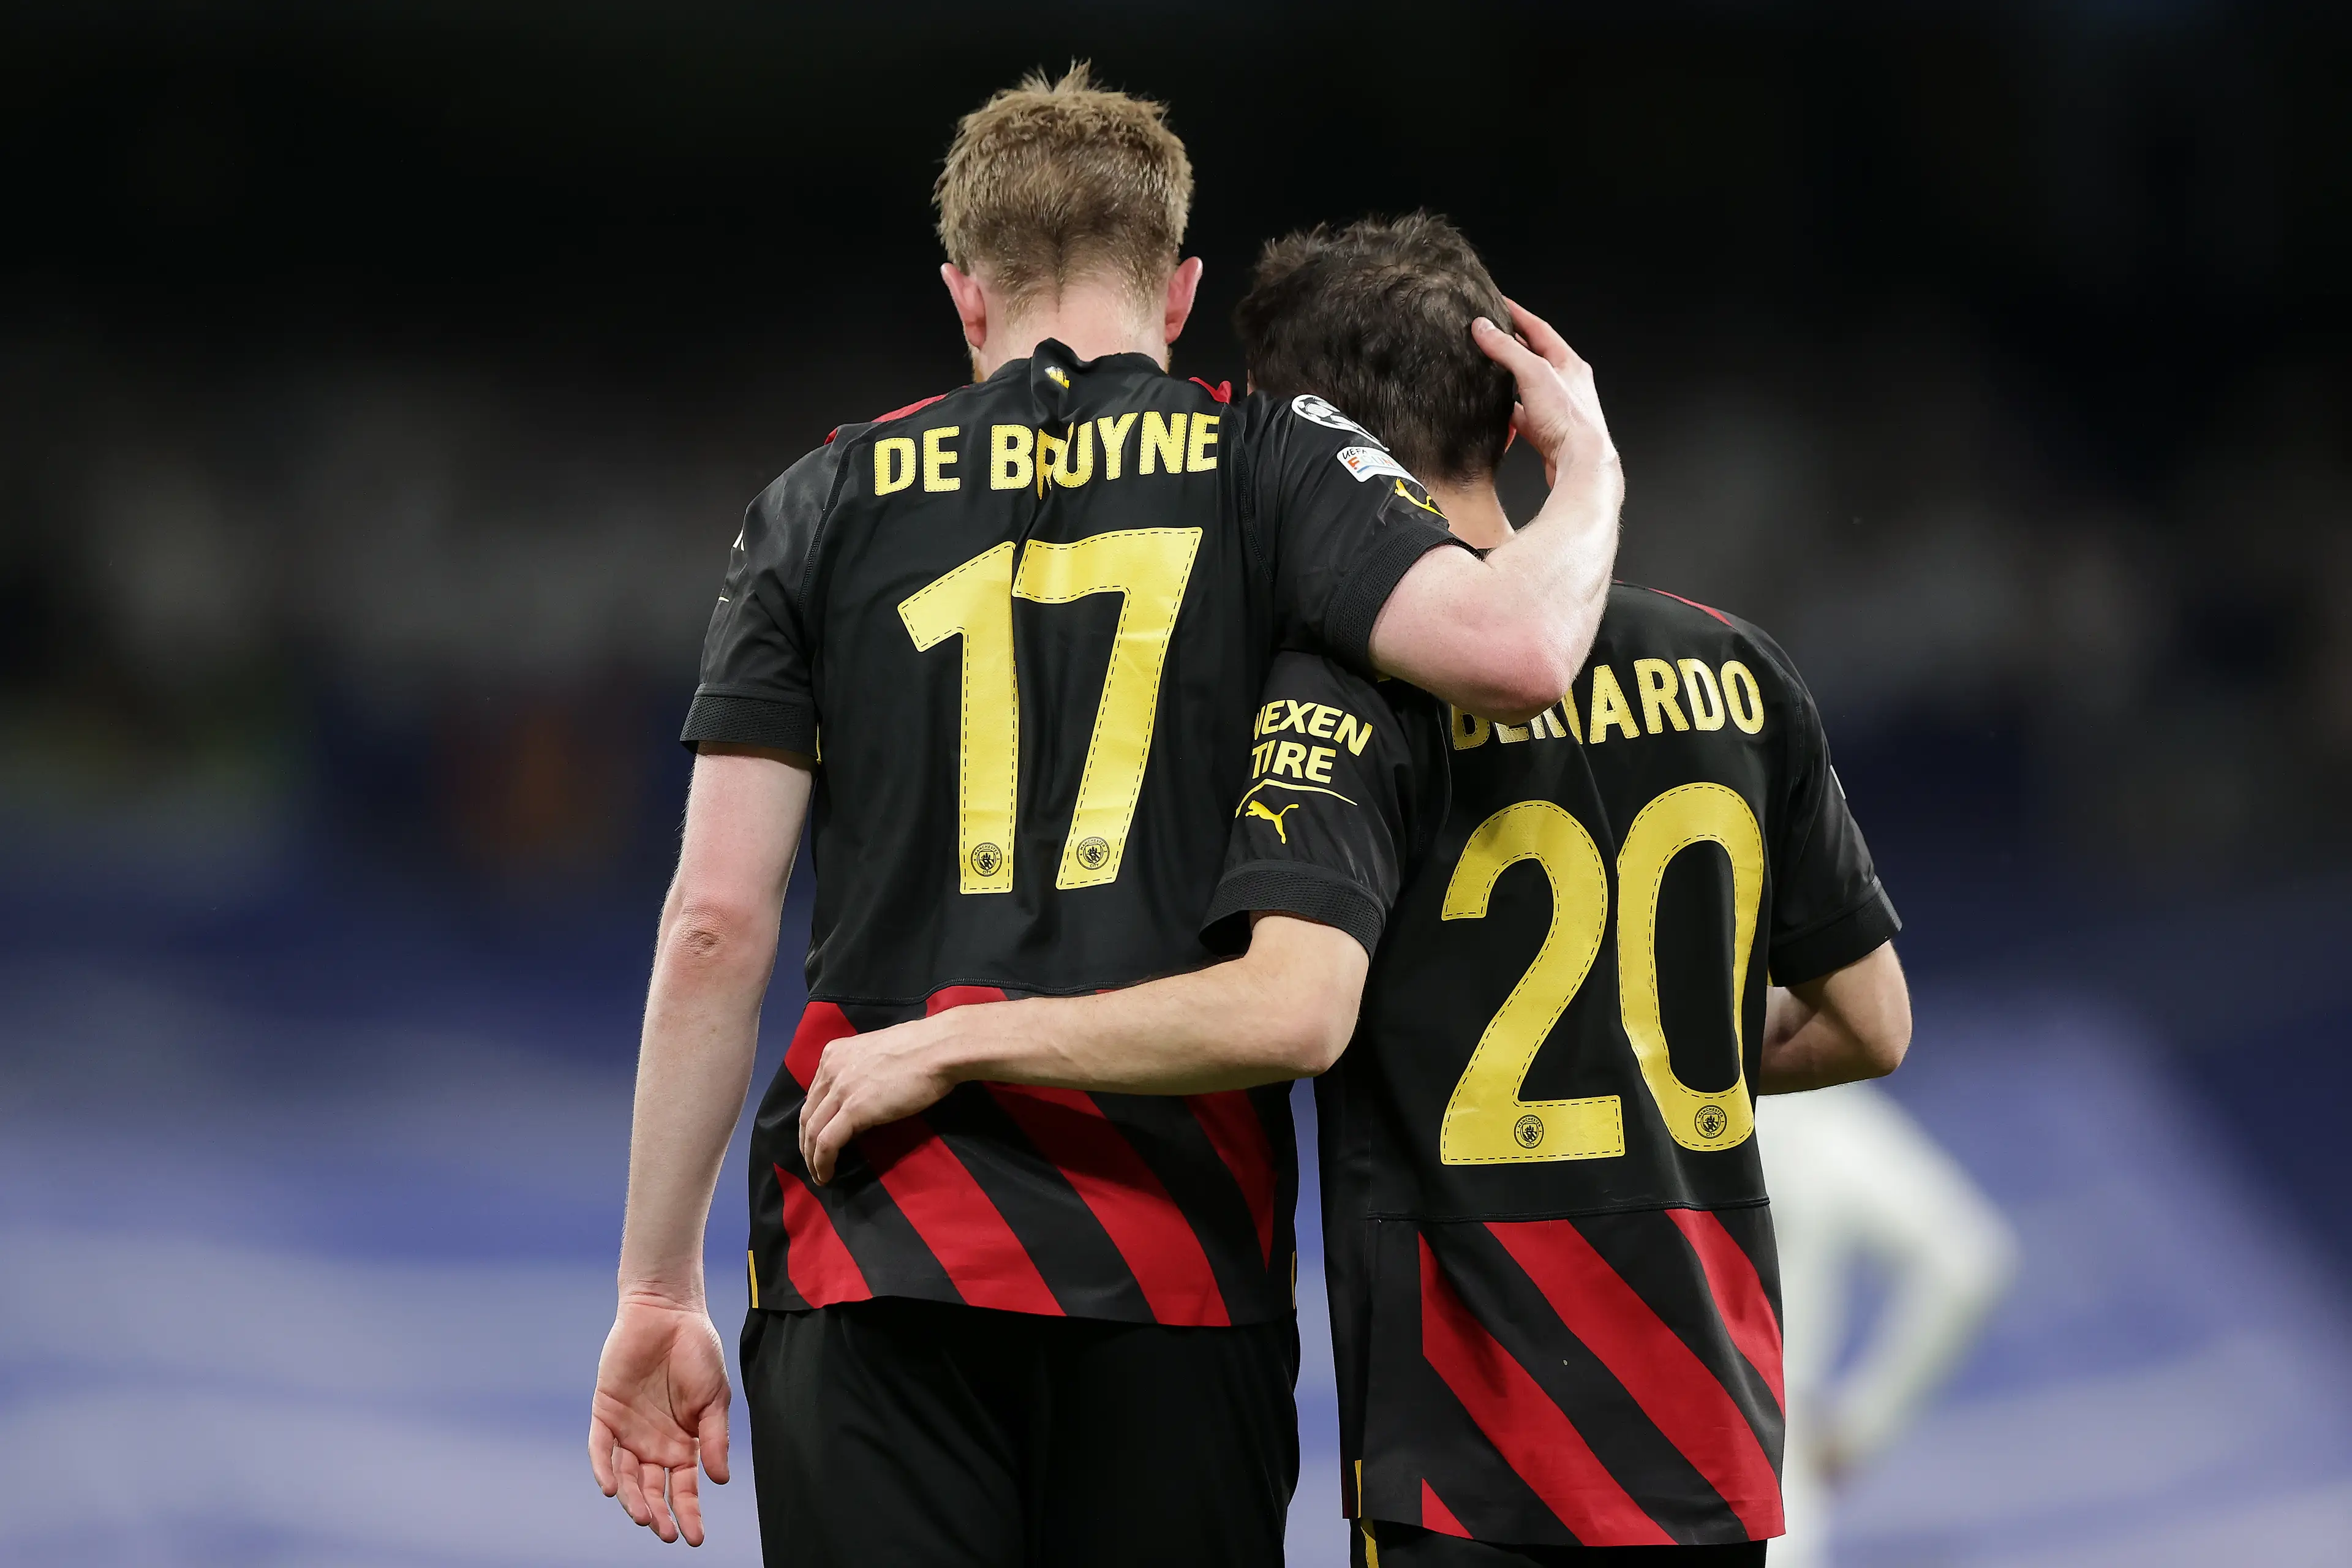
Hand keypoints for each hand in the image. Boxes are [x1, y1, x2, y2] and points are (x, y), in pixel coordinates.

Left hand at [589, 1294, 730, 1545]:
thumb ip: (714, 1437)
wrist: (668, 1313)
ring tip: (644, 1517)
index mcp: (683, 1444)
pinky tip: (611, 1488)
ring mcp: (627, 1431)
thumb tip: (720, 1479)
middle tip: (666, 1533)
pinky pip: (600, 1450)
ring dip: (633, 1500)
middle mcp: (653, 1444)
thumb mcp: (715, 1397)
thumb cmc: (698, 1351)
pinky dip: (603, 1469)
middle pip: (653, 1490)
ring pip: (626, 1477)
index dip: (689, 1513)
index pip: (684, 1488)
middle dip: (659, 1514)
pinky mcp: (604, 1413)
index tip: (695, 1537)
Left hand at [798, 1013, 964, 1183]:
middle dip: (807, 1143)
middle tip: (813, 1162)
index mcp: (835, 1053)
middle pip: (808, 1114)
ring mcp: (840, 1089)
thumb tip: (862, 1099)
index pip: (814, 1094)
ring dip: (812, 1158)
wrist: (939, 1049)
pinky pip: (828, 1142)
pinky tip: (826, 1175)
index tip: (818, 1139)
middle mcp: (830, 1069)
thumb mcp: (878, 1056)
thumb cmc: (922, 1049)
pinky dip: (822, 1162)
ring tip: (819, 1175)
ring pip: (813, 1131)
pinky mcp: (854, 1109)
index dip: (814, 1121)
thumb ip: (862, 1073)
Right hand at [1471, 299, 1618, 496]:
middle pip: (1534, 357)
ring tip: (1487, 371)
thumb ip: (1507, 349)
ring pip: (1527, 387)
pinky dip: (1508, 411)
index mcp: (1569, 364)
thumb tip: (1484, 328)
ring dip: (1508, 379)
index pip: (1540, 329)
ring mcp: (1557, 409)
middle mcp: (1566, 384)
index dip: (1517, 313)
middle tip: (1489, 334)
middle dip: (1511, 345)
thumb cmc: (1569, 421)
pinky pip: (1523, 415)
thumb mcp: (1534, 374)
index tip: (1499, 303)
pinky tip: (1495, 412)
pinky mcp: (1547, 432)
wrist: (1581, 464)